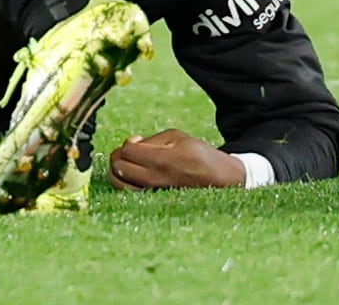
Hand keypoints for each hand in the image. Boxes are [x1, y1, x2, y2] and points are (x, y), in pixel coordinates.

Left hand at [109, 128, 248, 189]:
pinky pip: (129, 193)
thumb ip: (151, 140)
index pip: (127, 151)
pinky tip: (135, 174)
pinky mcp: (155, 201)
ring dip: (118, 170)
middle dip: (118, 155)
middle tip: (130, 150)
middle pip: (118, 167)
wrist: (220, 179)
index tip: (138, 139)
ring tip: (129, 163)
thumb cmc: (199, 154)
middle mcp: (155, 178)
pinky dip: (125, 182)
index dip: (128, 142)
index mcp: (161, 160)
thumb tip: (131, 144)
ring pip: (119, 184)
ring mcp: (154, 192)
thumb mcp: (177, 137)